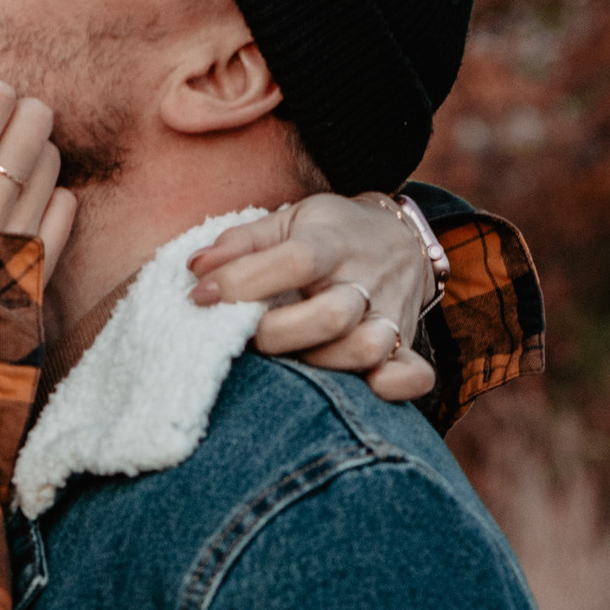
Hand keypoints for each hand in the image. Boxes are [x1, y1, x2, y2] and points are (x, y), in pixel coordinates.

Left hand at [188, 195, 436, 403]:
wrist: (400, 237)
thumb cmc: (330, 233)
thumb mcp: (289, 220)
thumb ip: (242, 242)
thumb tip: (195, 269)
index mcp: (333, 242)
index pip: (294, 261)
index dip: (243, 281)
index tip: (202, 296)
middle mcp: (366, 279)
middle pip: (331, 316)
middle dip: (278, 333)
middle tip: (248, 336)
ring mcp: (391, 314)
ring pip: (367, 348)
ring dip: (322, 363)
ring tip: (294, 359)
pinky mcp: (408, 344)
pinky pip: (414, 374)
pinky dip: (393, 387)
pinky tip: (365, 388)